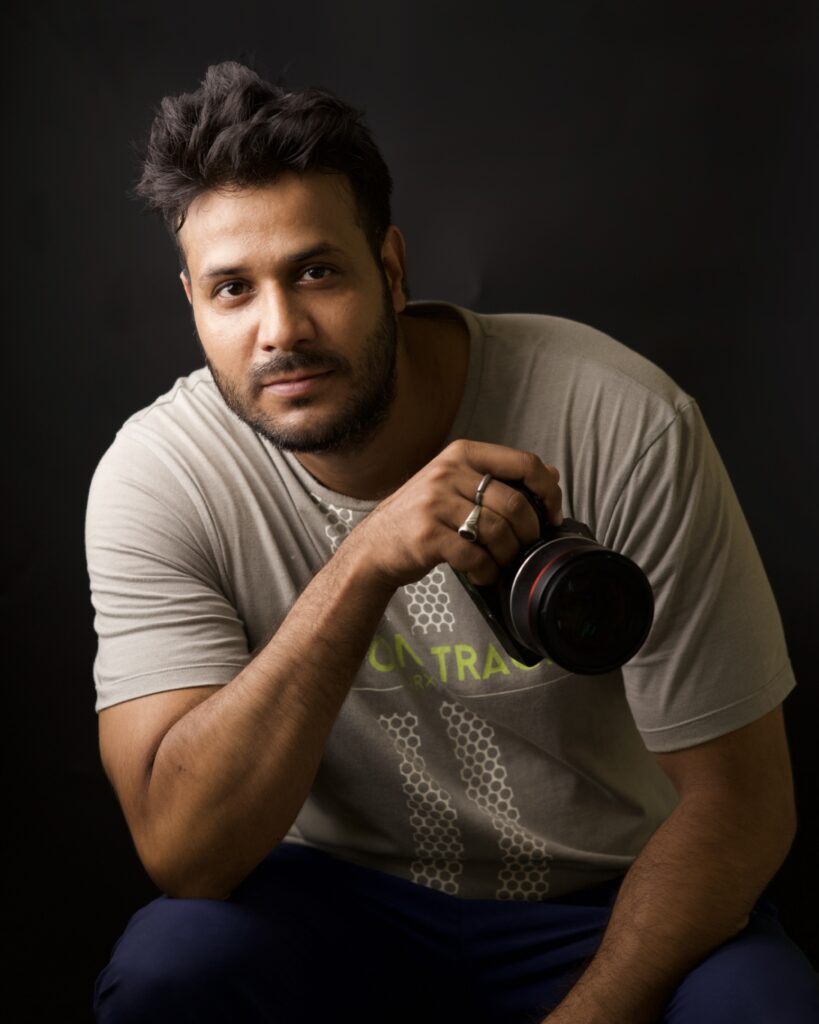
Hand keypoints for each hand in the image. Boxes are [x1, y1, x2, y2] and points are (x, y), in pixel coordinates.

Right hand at [350, 439, 562, 589]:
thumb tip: (552, 474)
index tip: (552, 515)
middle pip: (514, 503)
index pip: (523, 462)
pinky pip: (475, 556)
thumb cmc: (422, 516)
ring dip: (507, 555)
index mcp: (462, 454)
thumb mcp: (457, 484)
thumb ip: (501, 478)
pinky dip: (486, 571)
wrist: (374, 545)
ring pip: (497, 532)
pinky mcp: (427, 536)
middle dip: (529, 533)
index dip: (548, 491)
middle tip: (524, 547)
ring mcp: (435, 503)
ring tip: (500, 562)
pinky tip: (482, 573)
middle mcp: (448, 472)